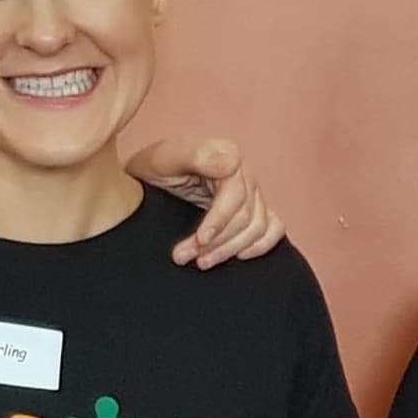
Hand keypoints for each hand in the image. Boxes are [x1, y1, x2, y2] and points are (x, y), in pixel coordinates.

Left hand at [123, 136, 285, 267]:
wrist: (144, 183)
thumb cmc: (154, 169)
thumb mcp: (165, 158)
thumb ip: (196, 155)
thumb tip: (232, 164)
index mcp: (227, 156)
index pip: (236, 196)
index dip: (219, 222)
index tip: (199, 240)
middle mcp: (244, 174)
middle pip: (247, 216)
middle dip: (217, 242)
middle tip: (184, 256)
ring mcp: (252, 194)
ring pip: (258, 228)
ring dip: (231, 249)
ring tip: (201, 261)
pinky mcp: (254, 211)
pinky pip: (273, 228)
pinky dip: (261, 245)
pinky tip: (239, 257)